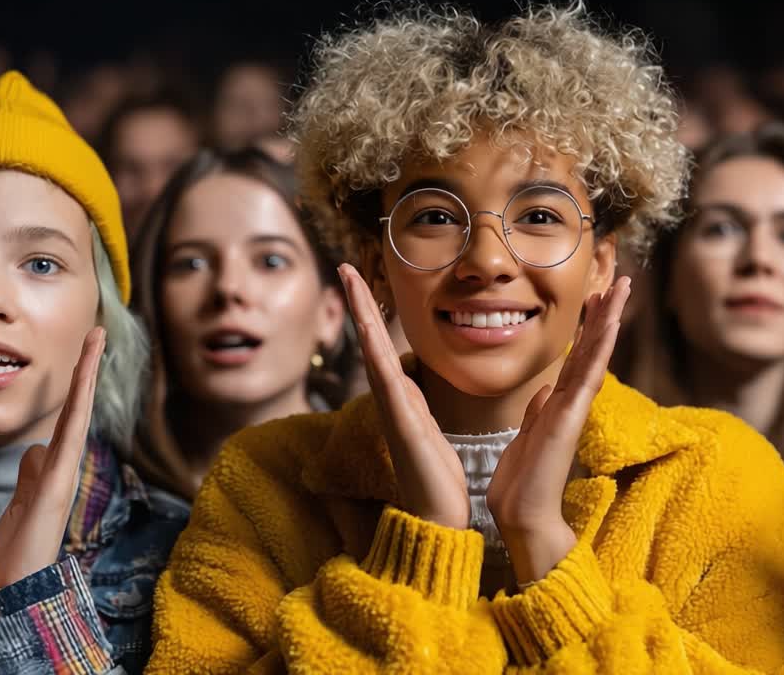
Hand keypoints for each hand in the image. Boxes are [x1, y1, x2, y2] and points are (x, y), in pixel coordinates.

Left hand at [0, 328, 104, 589]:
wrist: (20, 584)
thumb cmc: (21, 548)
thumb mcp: (25, 501)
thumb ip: (33, 473)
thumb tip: (37, 450)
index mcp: (55, 468)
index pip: (67, 417)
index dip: (76, 384)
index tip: (82, 351)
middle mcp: (67, 465)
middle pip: (82, 407)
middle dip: (89, 368)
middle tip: (98, 331)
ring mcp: (67, 473)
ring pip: (81, 414)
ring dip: (88, 376)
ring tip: (95, 341)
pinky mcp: (59, 485)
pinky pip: (70, 438)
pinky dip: (78, 407)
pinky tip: (80, 383)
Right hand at [338, 264, 468, 528]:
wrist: (437, 519)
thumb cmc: (439, 482)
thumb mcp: (433, 431)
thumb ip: (423, 408)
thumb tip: (417, 391)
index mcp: (404, 398)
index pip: (384, 346)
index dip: (372, 313)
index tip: (362, 280)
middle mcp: (392, 399)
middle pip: (370, 340)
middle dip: (358, 302)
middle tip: (345, 265)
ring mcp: (392, 409)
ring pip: (372, 350)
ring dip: (361, 313)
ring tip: (349, 278)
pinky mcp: (401, 422)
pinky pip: (385, 379)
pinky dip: (374, 350)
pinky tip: (367, 328)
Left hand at [487, 277, 631, 583]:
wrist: (520, 515)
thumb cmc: (521, 483)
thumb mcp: (525, 436)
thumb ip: (539, 411)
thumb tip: (546, 389)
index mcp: (558, 404)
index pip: (577, 357)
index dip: (588, 326)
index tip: (596, 297)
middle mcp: (570, 403)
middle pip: (592, 349)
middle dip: (606, 314)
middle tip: (621, 280)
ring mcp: (573, 409)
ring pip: (595, 355)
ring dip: (609, 320)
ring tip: (623, 288)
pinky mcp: (569, 418)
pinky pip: (588, 376)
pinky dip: (600, 350)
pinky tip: (610, 326)